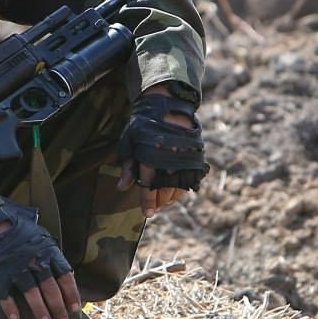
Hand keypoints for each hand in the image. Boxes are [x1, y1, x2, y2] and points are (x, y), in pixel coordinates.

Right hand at [0, 206, 80, 318]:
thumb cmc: (16, 226)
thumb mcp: (39, 234)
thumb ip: (51, 252)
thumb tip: (64, 271)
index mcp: (47, 250)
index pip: (65, 275)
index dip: (71, 294)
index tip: (75, 309)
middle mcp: (34, 259)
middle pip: (50, 288)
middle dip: (58, 308)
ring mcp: (15, 266)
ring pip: (31, 292)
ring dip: (40, 309)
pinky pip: (4, 293)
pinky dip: (9, 307)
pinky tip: (15, 318)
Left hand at [116, 90, 205, 216]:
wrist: (167, 105)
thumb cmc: (143, 124)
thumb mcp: (130, 142)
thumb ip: (128, 166)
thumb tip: (122, 187)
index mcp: (150, 155)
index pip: (149, 185)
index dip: (148, 201)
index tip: (148, 213)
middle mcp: (169, 159)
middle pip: (165, 189)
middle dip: (159, 201)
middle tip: (154, 207)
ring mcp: (184, 158)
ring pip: (179, 187)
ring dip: (170, 197)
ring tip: (163, 201)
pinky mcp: (195, 157)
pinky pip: (191, 180)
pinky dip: (183, 188)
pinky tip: (175, 191)